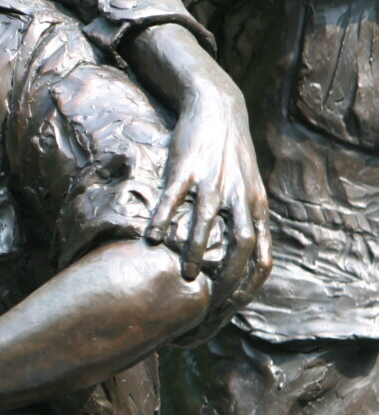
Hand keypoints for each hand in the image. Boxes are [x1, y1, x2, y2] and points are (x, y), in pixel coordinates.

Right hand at [147, 88, 270, 308]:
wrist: (217, 106)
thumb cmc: (229, 153)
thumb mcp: (248, 185)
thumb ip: (247, 217)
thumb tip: (242, 257)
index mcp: (256, 204)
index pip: (263, 254)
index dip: (249, 286)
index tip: (230, 308)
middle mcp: (239, 195)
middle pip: (243, 244)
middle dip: (228, 278)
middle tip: (209, 302)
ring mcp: (212, 180)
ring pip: (208, 223)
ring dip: (198, 252)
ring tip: (186, 275)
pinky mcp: (186, 166)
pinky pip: (174, 199)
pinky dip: (164, 220)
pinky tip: (152, 239)